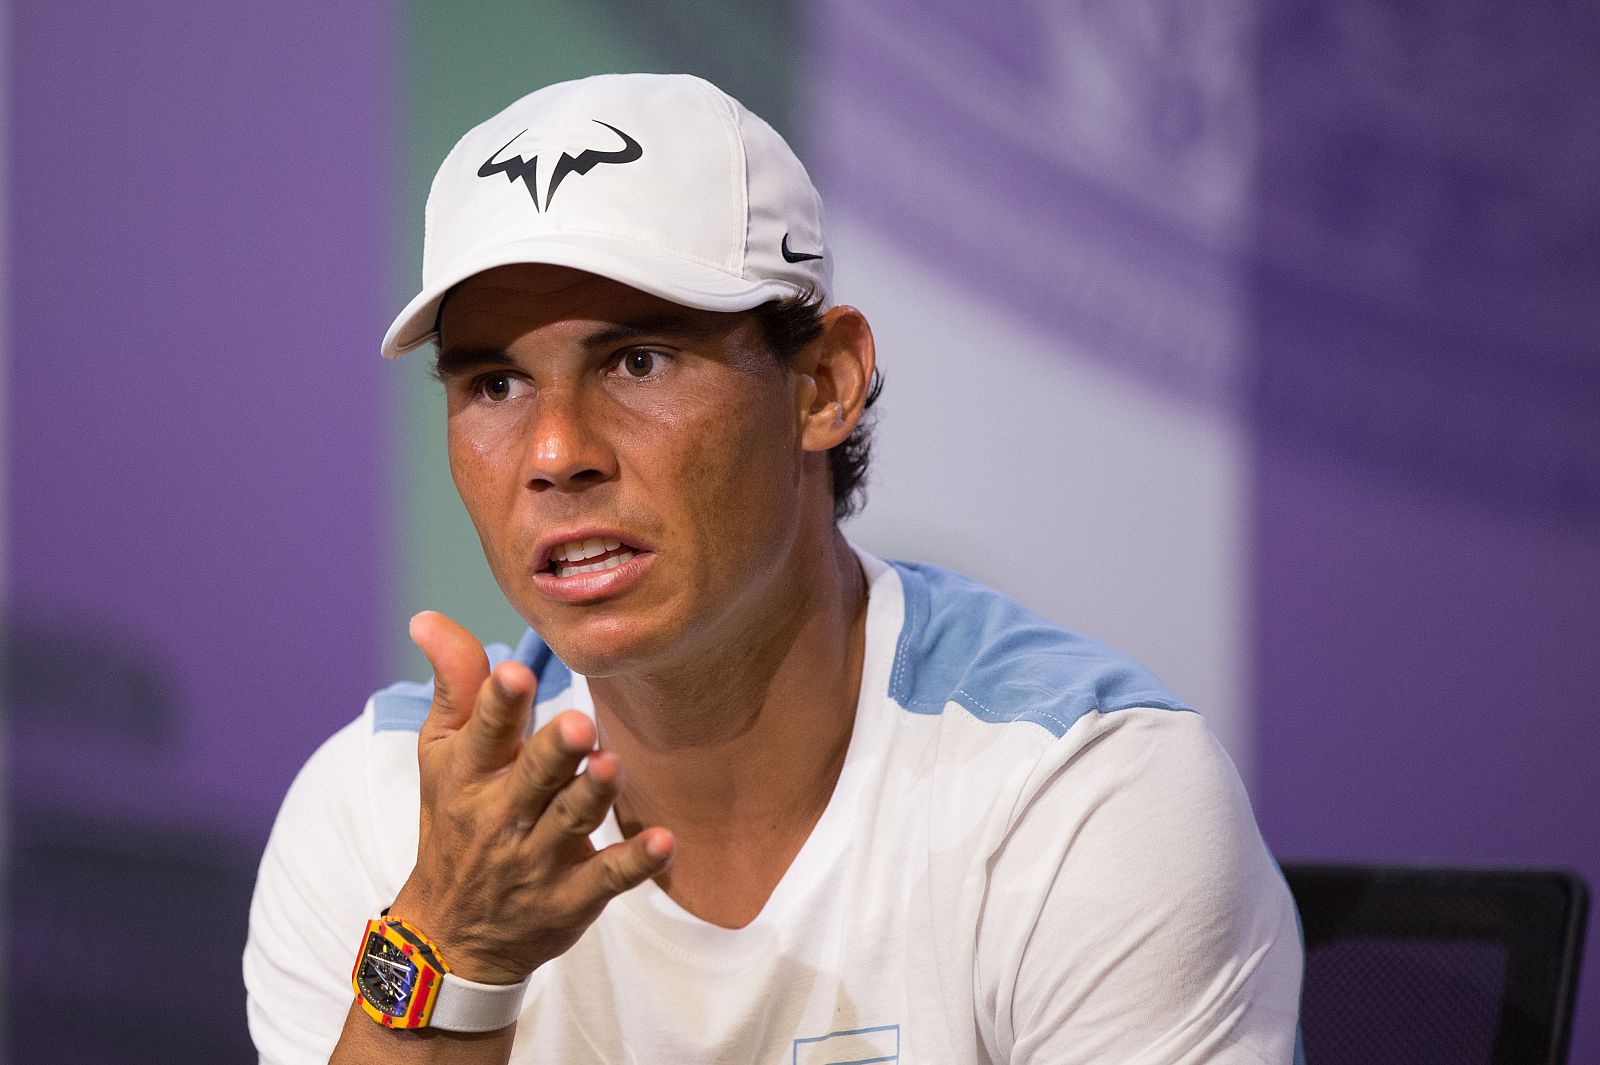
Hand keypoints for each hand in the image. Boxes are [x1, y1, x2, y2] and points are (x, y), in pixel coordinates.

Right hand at [387, 611, 673, 984]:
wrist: (453, 934)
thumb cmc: (453, 820)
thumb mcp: (440, 755)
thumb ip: (455, 685)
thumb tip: (428, 617)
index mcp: (470, 774)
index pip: (484, 732)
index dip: (499, 703)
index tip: (515, 672)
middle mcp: (501, 815)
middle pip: (533, 777)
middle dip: (554, 751)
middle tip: (579, 725)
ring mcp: (538, 860)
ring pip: (570, 822)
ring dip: (593, 796)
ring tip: (612, 767)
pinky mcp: (572, 897)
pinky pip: (608, 879)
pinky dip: (636, 863)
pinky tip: (665, 842)